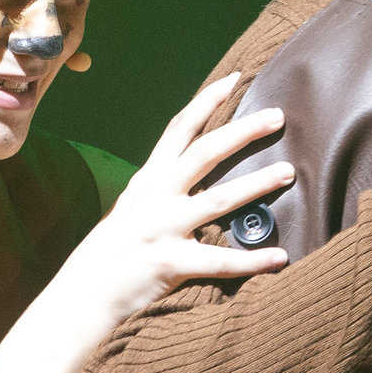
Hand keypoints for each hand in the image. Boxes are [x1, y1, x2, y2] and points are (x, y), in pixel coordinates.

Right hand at [62, 72, 294, 326]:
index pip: (180, 129)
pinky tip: (280, 256)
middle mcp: (155, 197)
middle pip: (205, 152)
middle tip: (278, 116)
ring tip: (289, 172)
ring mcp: (162, 228)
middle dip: (243, 131)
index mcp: (148, 179)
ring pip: (218, 198)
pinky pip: (219, 260)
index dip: (207, 101)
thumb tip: (194, 171)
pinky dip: (252, 260)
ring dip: (257, 183)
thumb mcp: (134, 207)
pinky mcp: (169, 263)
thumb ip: (162, 188)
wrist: (82, 295)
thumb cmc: (113, 251)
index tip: (235, 77)